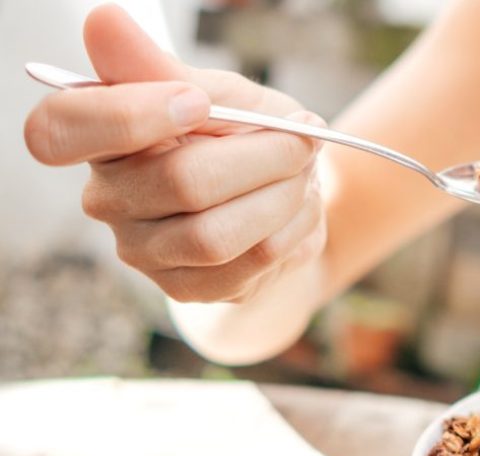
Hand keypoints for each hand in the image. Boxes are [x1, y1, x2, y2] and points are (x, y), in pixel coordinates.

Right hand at [24, 4, 325, 302]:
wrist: (284, 200)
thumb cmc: (240, 138)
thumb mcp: (214, 92)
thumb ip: (161, 70)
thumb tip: (102, 21)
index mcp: (99, 137)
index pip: (58, 131)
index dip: (129, 116)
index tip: (198, 102)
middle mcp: (108, 198)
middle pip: (178, 181)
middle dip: (263, 153)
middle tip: (302, 135)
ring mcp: (143, 250)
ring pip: (217, 233)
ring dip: (283, 194)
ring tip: (303, 171)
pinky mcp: (187, 287)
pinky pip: (251, 260)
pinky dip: (292, 227)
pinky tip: (298, 206)